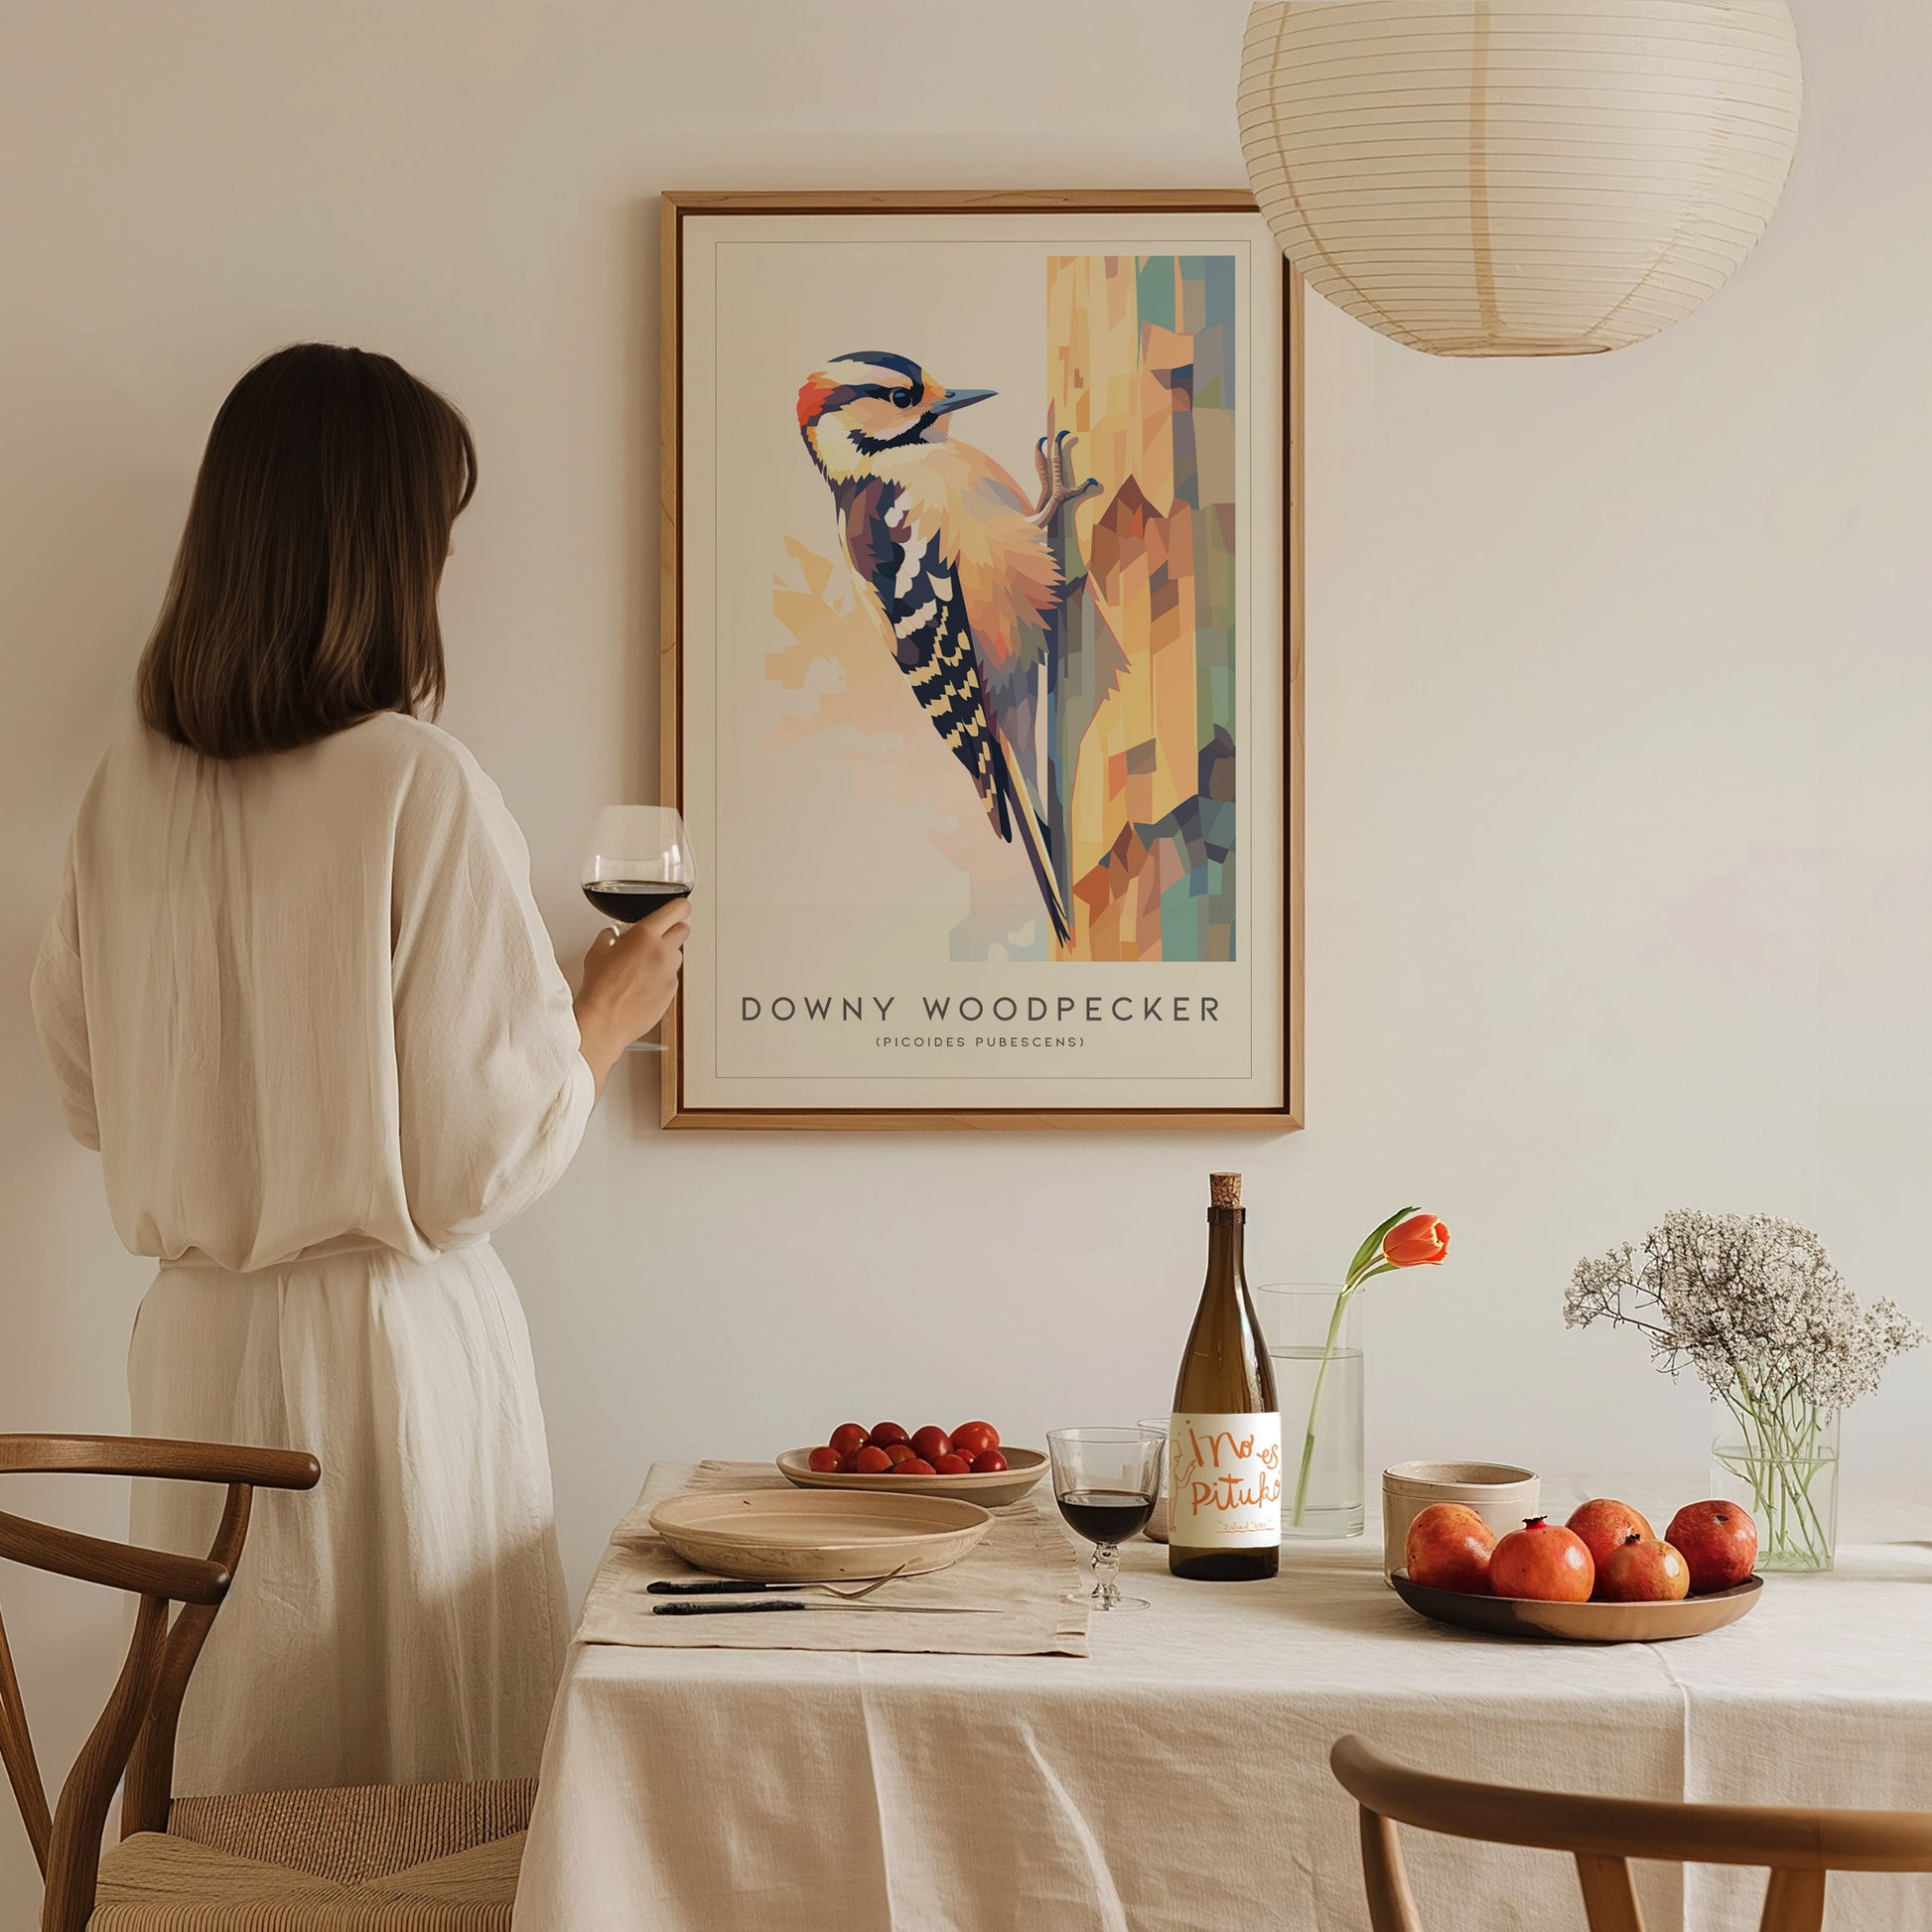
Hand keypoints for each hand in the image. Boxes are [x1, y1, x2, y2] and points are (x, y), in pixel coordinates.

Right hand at [574, 896, 689, 1094]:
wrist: (605, 1020)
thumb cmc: (600, 988)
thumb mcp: (597, 952)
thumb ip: (610, 937)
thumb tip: (613, 936)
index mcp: (645, 935)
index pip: (677, 910)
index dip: (680, 908)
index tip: (679, 909)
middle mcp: (662, 952)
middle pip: (683, 930)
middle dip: (672, 930)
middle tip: (658, 937)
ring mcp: (669, 973)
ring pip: (677, 956)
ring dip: (666, 956)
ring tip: (644, 967)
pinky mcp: (671, 992)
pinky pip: (672, 978)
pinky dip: (662, 978)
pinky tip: (643, 985)